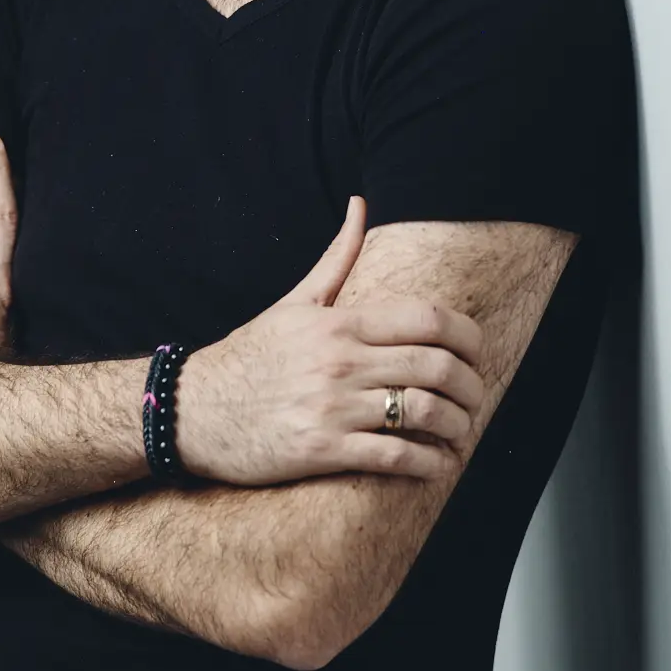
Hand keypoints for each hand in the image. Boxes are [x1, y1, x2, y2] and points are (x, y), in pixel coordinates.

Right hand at [177, 197, 487, 483]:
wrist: (193, 410)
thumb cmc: (249, 356)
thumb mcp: (294, 302)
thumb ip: (337, 257)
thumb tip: (361, 205)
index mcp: (339, 323)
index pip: (428, 319)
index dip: (468, 337)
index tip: (477, 352)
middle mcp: (340, 362)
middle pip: (435, 366)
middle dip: (470, 385)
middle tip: (476, 397)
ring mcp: (331, 407)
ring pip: (423, 413)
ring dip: (456, 426)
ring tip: (460, 432)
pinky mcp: (321, 449)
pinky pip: (393, 457)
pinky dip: (428, 464)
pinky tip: (438, 466)